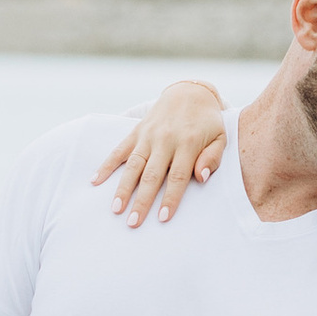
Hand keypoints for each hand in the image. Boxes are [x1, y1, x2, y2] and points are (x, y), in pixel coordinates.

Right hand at [92, 82, 228, 224]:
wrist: (189, 93)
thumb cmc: (207, 121)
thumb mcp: (220, 137)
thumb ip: (213, 157)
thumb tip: (201, 177)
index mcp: (187, 143)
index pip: (177, 177)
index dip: (170, 198)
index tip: (163, 218)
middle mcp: (165, 140)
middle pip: (151, 175)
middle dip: (142, 200)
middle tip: (133, 222)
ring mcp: (147, 136)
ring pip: (133, 165)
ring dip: (123, 188)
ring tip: (116, 209)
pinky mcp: (136, 132)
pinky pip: (119, 150)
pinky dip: (106, 165)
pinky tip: (95, 181)